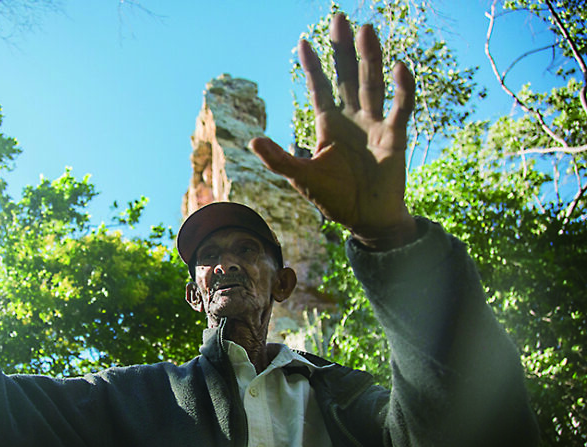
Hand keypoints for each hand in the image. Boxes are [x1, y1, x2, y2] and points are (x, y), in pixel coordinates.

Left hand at [249, 14, 416, 249]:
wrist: (367, 219)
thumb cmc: (335, 198)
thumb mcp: (302, 178)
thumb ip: (279, 160)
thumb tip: (252, 142)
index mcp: (328, 125)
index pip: (319, 89)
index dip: (312, 67)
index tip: (303, 42)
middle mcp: (352, 119)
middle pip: (346, 77)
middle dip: (342, 50)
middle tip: (339, 19)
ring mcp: (374, 125)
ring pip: (372, 84)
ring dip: (369, 58)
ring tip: (365, 30)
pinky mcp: (395, 137)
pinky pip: (400, 108)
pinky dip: (402, 89)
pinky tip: (400, 67)